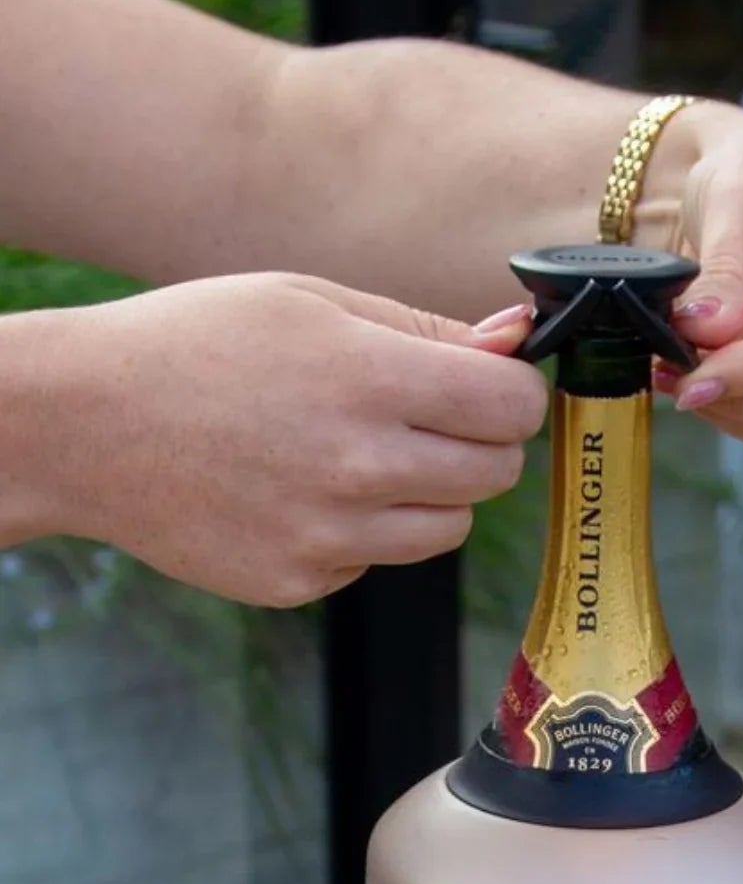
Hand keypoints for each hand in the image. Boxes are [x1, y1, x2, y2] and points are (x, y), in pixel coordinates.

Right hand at [19, 274, 541, 604]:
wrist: (85, 425)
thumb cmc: (197, 344)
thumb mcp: (309, 301)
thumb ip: (423, 328)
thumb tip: (516, 338)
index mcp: (371, 381)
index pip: (511, 407)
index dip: (511, 392)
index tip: (486, 385)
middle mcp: (360, 467)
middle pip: (495, 474)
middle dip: (476, 442)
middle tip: (418, 417)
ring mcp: (330, 536)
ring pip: (449, 528)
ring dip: (427, 494)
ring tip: (354, 454)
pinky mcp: (300, 581)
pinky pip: (375, 561)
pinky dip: (359, 532)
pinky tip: (298, 491)